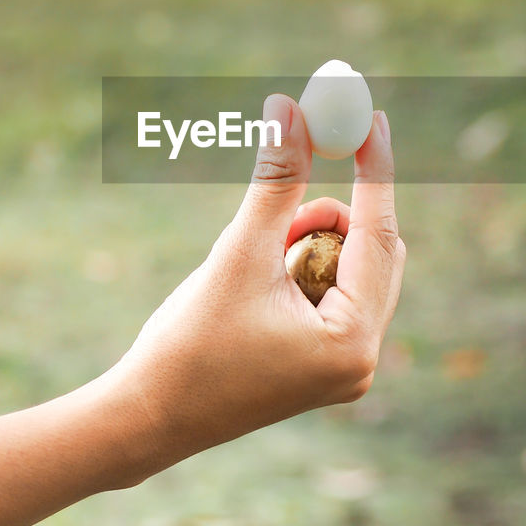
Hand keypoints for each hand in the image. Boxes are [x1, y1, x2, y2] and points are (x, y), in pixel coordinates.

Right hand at [112, 93, 404, 469]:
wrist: (147, 417)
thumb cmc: (187, 343)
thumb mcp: (238, 252)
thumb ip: (275, 179)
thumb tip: (293, 108)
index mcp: (352, 340)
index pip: (377, 232)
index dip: (375, 170)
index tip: (370, 117)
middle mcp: (361, 357)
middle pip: (374, 251)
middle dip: (332, 217)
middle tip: (290, 202)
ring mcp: (344, 365)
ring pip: (353, 269)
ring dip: (313, 242)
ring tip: (259, 256)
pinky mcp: (322, 364)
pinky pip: (334, 293)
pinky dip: (305, 268)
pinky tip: (259, 282)